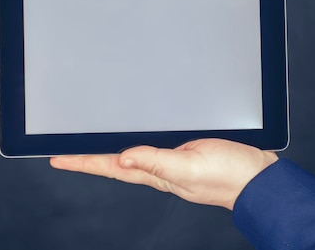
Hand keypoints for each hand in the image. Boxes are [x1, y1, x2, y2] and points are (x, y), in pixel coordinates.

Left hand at [50, 139, 277, 209]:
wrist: (257, 178)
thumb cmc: (228, 176)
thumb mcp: (190, 168)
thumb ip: (158, 162)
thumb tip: (123, 156)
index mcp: (156, 175)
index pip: (110, 167)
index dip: (83, 162)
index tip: (58, 158)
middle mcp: (158, 170)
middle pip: (114, 162)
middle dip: (87, 157)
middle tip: (64, 151)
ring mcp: (170, 162)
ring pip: (130, 154)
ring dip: (107, 151)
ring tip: (86, 145)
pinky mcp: (183, 152)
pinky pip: (150, 147)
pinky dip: (134, 142)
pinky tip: (132, 137)